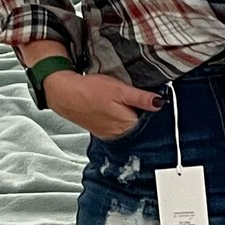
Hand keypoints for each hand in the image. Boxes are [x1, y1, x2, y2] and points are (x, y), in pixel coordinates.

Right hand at [44, 68, 165, 139]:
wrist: (64, 94)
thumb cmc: (90, 90)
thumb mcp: (120, 90)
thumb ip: (141, 98)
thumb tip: (160, 103)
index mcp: (127, 125)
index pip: (150, 122)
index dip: (153, 111)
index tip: (154, 101)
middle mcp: (119, 134)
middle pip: (140, 126)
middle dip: (143, 114)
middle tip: (139, 99)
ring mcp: (110, 134)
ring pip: (129, 126)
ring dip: (131, 116)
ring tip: (124, 103)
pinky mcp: (102, 131)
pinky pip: (117, 127)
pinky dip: (119, 119)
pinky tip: (114, 109)